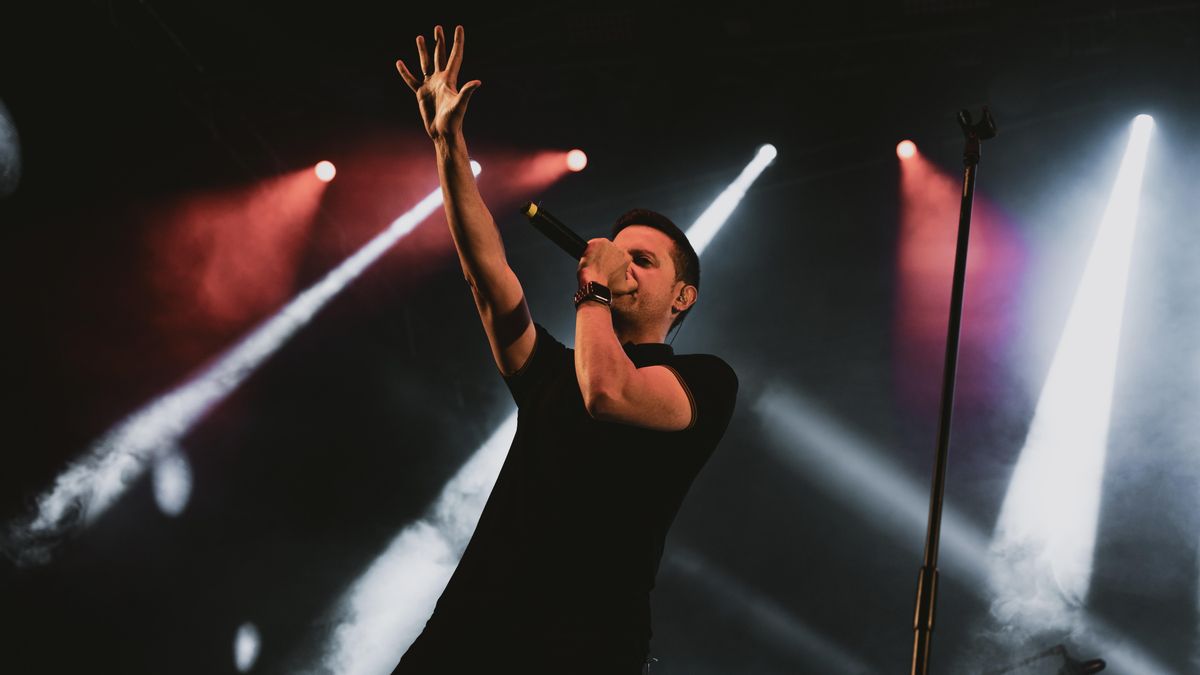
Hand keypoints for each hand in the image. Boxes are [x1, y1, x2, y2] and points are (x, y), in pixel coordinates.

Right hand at [395, 25, 480, 141]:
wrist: (443, 133)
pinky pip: (411, 80)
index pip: (455, 56)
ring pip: (425, 64)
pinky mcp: (421, 93)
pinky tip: (399, 62)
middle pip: (440, 56)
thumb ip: (466, 92)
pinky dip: (405, 72)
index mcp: (450, 79)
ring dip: (423, 51)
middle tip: (438, 28)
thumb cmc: (454, 121)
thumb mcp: (460, 105)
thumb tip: (477, 82)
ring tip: (420, 37)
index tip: (459, 28)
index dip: (457, 41)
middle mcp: (441, 79)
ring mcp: (430, 85)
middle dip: (439, 42)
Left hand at [578, 239, 636, 295]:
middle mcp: (619, 249)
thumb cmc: (607, 285)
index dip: (613, 264)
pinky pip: (594, 244)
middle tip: (600, 267)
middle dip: (607, 258)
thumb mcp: (624, 288)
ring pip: (603, 248)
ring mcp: (608, 244)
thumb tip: (631, 277)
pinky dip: (591, 249)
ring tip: (594, 263)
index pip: (619, 258)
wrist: (592, 281)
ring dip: (599, 253)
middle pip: (611, 252)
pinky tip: (590, 258)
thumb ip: (633, 284)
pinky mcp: (597, 242)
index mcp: (626, 258)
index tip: (607, 270)